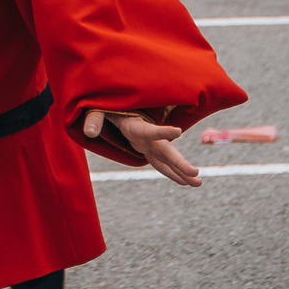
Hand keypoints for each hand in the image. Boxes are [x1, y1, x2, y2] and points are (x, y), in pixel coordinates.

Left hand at [80, 112, 201, 186]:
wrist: (117, 104)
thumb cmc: (107, 106)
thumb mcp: (97, 110)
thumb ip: (94, 119)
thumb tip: (89, 131)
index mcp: (136, 126)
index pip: (150, 130)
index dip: (162, 132)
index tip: (177, 132)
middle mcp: (148, 137)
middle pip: (166, 151)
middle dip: (180, 163)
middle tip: (196, 174)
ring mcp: (150, 144)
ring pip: (169, 160)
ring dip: (182, 172)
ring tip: (198, 183)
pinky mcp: (148, 150)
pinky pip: (162, 164)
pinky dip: (173, 173)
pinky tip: (186, 183)